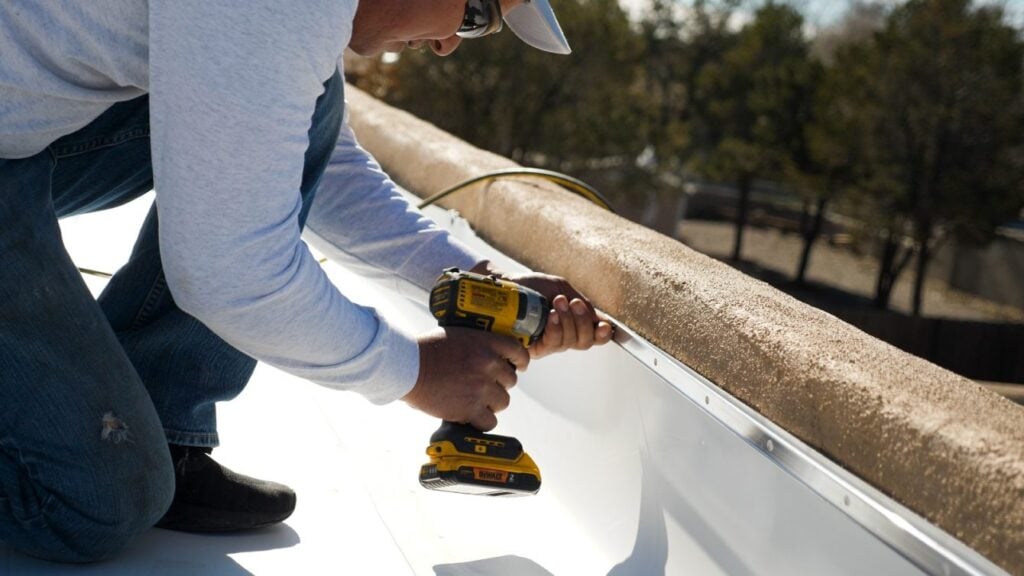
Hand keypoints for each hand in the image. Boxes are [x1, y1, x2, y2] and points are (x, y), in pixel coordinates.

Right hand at [402, 327, 529, 430]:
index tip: (518, 367)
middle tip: (483, 385)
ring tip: (475, 400)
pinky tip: (471, 416)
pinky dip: (481, 421)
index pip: (518, 351)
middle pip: (510, 380)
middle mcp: (488, 364)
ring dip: (492, 402)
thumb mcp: (458, 335)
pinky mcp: (470, 408)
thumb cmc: (425, 349)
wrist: (407, 367)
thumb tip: (489, 355)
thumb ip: (477, 345)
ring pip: (503, 401)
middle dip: (499, 383)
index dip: (520, 361)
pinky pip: (489, 421)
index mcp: (486, 343)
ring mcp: (481, 388)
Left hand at [469, 262, 613, 359]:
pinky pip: (552, 345)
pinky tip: (551, 316)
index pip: (592, 336)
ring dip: (569, 321)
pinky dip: (556, 329)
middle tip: (572, 303)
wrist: (502, 285)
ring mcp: (545, 343)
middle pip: (584, 341)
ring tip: (559, 303)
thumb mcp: (560, 288)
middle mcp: (560, 336)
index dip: (602, 335)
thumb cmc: (528, 286)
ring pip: (570, 342)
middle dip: (583, 321)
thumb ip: (581, 303)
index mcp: (570, 322)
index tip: (606, 327)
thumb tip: (600, 320)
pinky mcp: (532, 348)